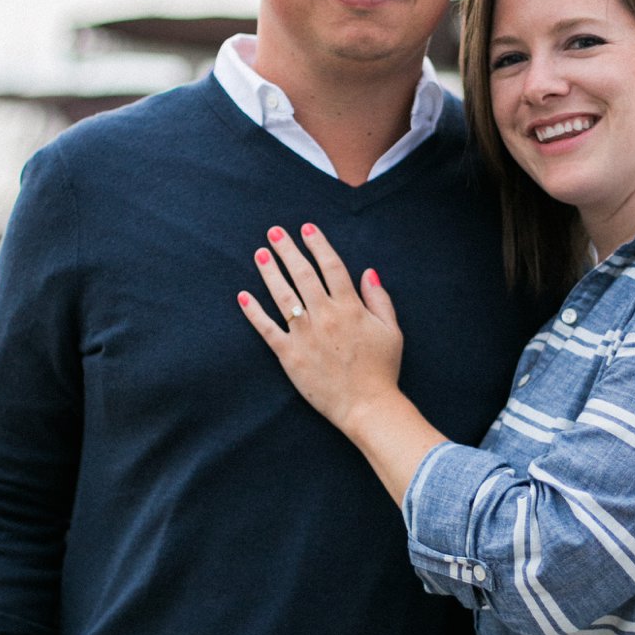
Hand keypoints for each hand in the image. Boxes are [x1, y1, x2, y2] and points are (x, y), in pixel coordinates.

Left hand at [238, 223, 402, 436]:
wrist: (367, 406)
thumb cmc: (382, 370)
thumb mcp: (391, 330)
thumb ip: (379, 299)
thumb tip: (368, 271)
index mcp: (350, 308)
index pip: (331, 266)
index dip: (318, 244)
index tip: (306, 228)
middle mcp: (325, 316)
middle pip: (303, 274)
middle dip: (287, 250)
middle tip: (274, 232)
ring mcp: (305, 335)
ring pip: (283, 295)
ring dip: (269, 272)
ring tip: (260, 253)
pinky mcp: (289, 355)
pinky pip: (267, 329)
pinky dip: (254, 312)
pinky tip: (243, 296)